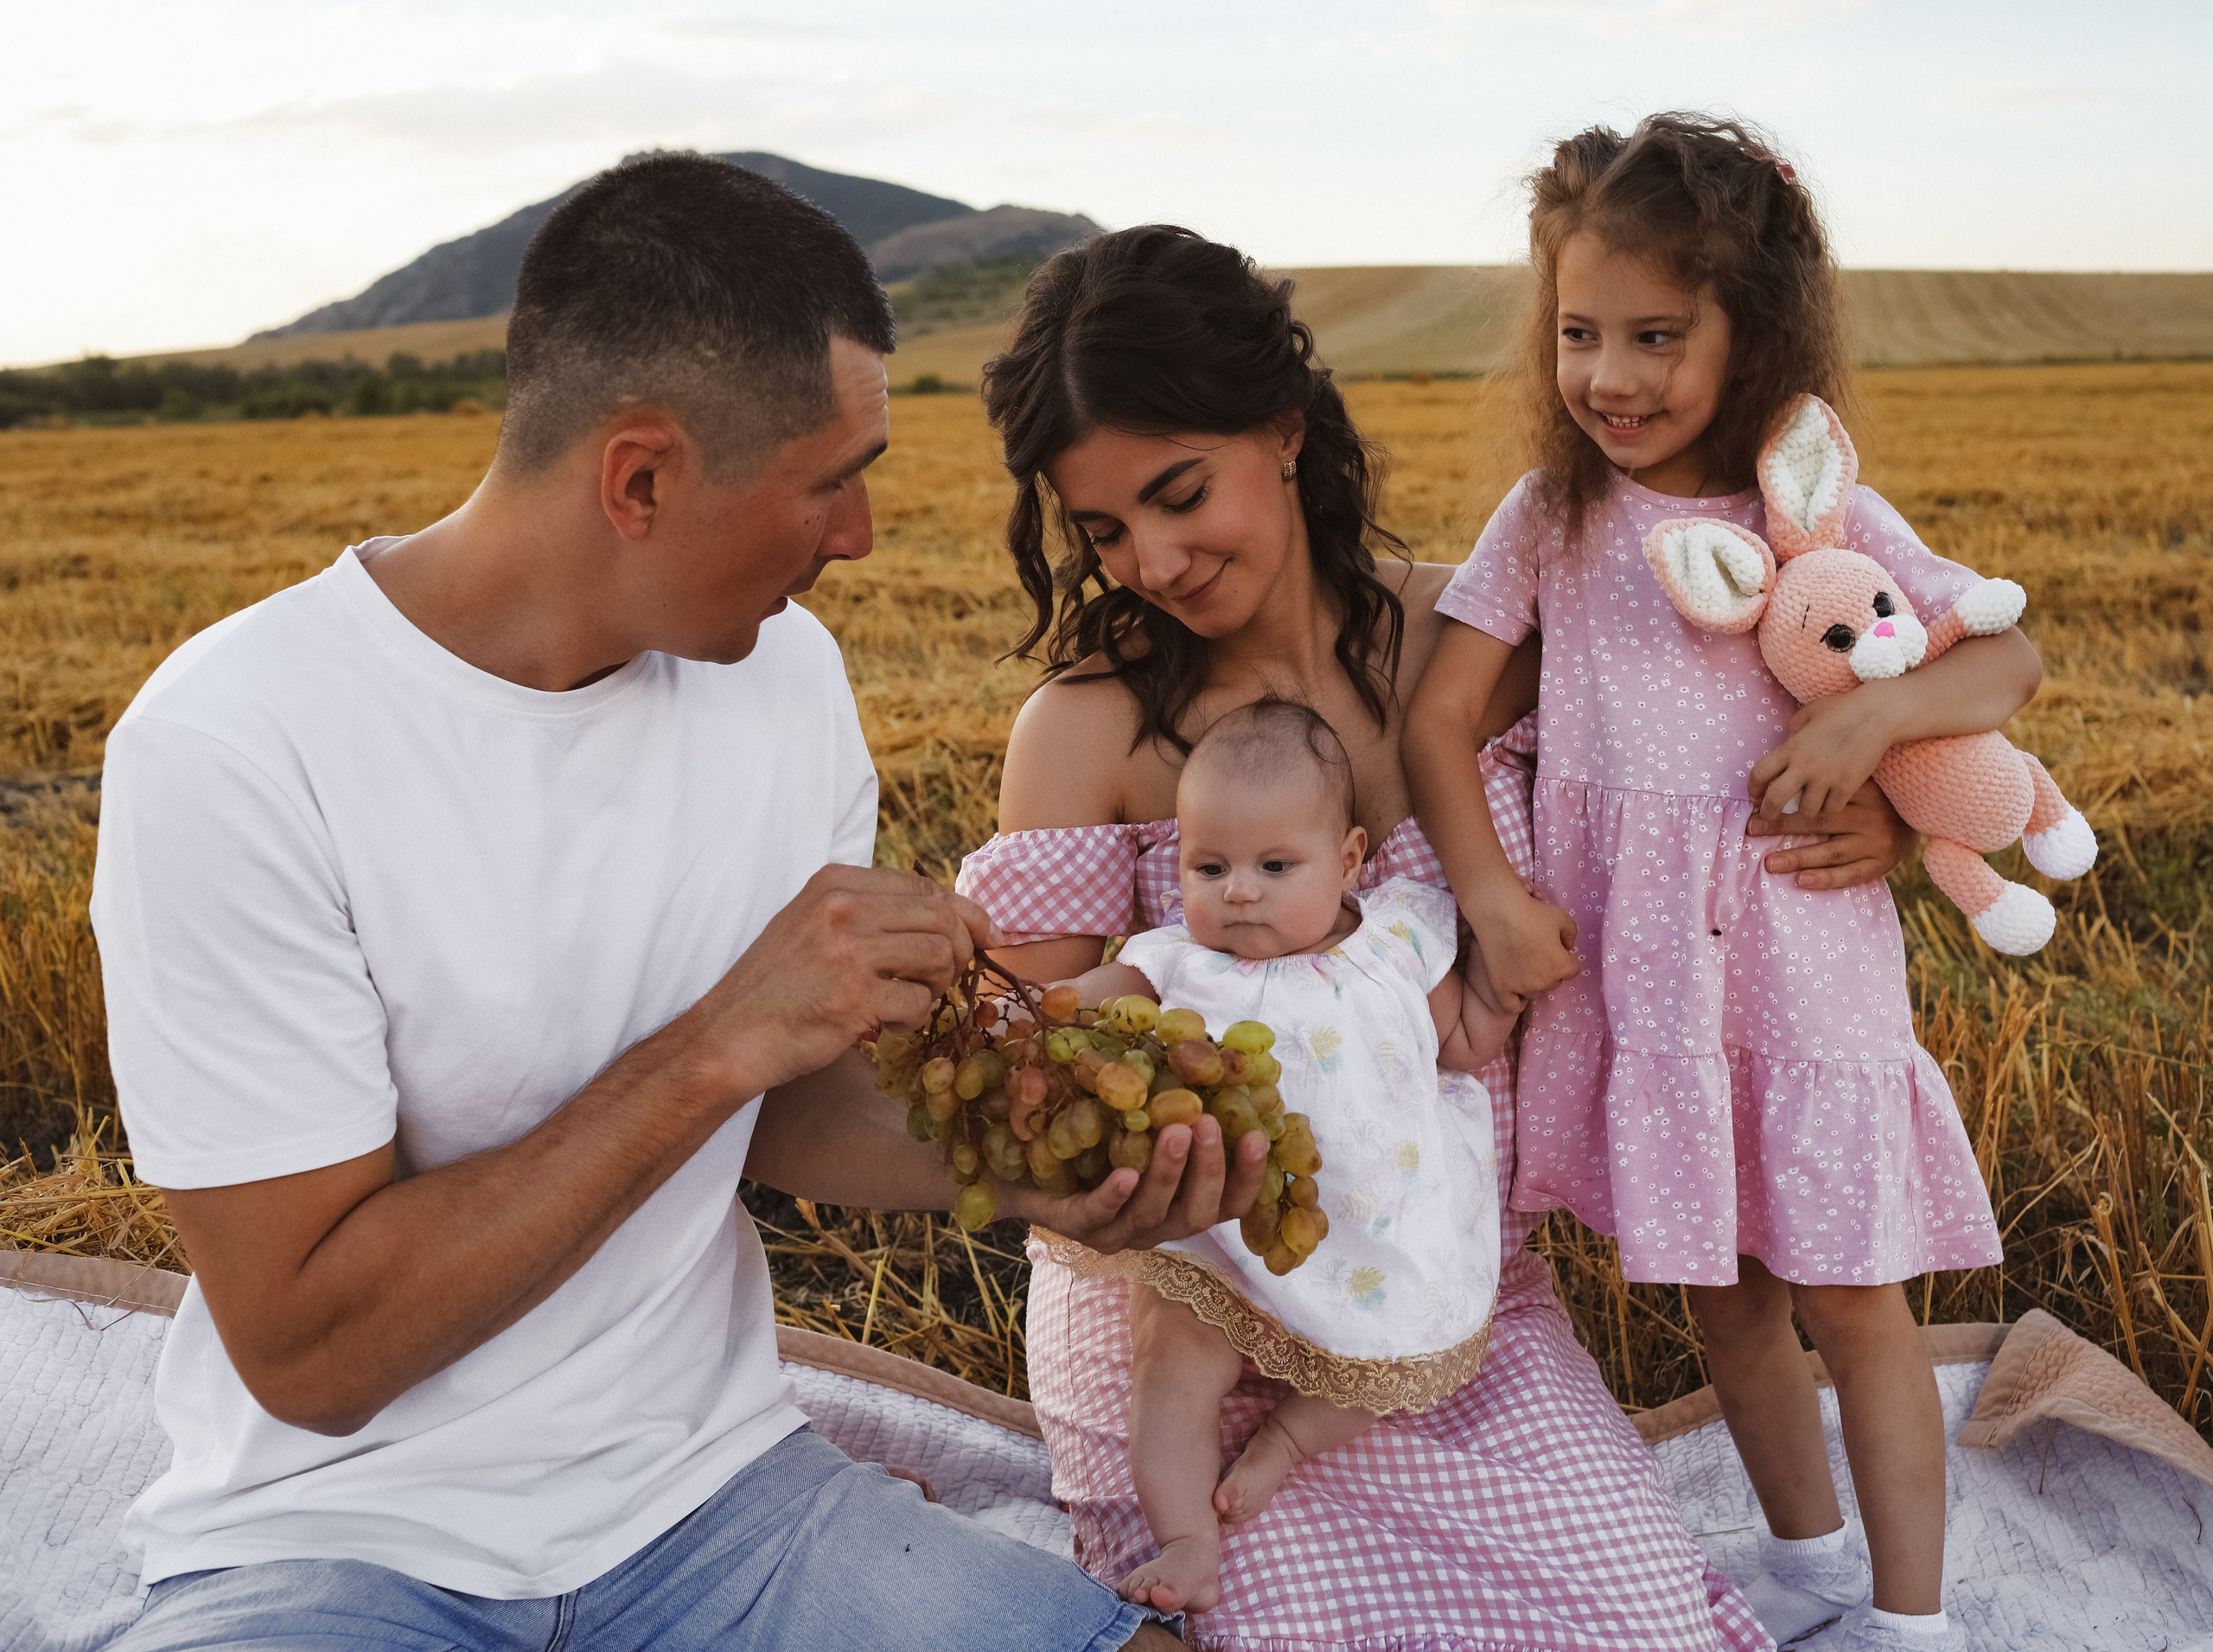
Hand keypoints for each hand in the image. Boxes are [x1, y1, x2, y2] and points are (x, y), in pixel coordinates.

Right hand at [686, 865, 1002, 1101]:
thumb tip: (948, 913)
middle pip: (942, 917)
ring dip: (936, 987)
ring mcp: (848, 950)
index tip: (985, 936)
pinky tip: (884, 1025)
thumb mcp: (813, 924)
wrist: (730, 1036)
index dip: (965, 913)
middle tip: (944, 980)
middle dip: (961, 951)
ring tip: (906, 1003)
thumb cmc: (777, 986)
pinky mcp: (854, 996)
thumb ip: (869, 910)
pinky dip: (912, 1019)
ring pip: (940, 956)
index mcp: (836, 883)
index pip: (924, 886)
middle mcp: (843, 908)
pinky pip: (919, 1002)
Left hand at [1001, 1115, 1269, 1254]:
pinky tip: (1125, 1175)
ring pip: (1153, 1215)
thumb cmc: (1095, 1132)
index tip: (1257, 1134)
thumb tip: (1217, 1050)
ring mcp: (1116, 1231)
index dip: (1248, 1174)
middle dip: (1208, 1169)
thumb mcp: (1141, 1111)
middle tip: (1206, 1122)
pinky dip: (1115, 1196)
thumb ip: (1177, 1093)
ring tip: (1176, 1129)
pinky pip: (1099, 1216)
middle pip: (1198, 1213)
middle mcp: (1156, 1224)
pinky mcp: (1074, 1226)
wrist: (1018, 1160)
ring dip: (1169, 1174)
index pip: (1230, 1202)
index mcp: (1181, 1202)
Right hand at [1470, 885, 1578, 1000]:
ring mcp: (1522, 987)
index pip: (1571, 970)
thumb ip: (1571, 935)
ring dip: (1533, 982)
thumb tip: (1568, 947)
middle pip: (1553, 982)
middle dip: (1549, 970)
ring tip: (1522, 964)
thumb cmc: (1533, 913)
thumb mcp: (1562, 918)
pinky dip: (1516, 1001)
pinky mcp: (1502, 988)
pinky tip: (1516, 991)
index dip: (1563, 958)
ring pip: (1534, 992)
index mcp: (1562, 966)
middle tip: (1536, 952)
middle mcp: (1545, 981)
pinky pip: (1512, 1006)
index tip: (1553, 948)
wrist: (1500, 913)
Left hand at [1745, 777, 1917, 889]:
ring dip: (1799, 858)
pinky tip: (1801, 881)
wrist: (1925, 812)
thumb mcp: (1860, 772)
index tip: (1757, 803)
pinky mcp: (1882, 863)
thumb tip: (1789, 746)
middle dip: (1782, 825)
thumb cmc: (1881, 791)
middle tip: (1752, 829)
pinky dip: (1826, 879)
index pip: (1818, 794)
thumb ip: (1829, 767)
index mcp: (1862, 789)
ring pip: (1832, 852)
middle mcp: (1869, 815)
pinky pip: (1850, 874)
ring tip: (1770, 863)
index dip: (1785, 799)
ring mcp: (1876, 841)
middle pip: (1819, 821)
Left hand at [1748, 687, 1899, 821]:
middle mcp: (1805, 766)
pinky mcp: (1848, 786)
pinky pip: (1831, 809)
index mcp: (1791, 747)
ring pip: (1806, 810)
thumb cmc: (1842, 709)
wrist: (1878, 714)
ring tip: (1808, 803)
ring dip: (1805, 808)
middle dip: (1768, 811)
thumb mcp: (1808, 714)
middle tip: (1769, 815)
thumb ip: (1793, 732)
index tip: (1755, 794)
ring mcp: (1827, 778)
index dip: (1753, 788)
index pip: (1759, 773)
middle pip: (1775, 799)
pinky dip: (1829, 807)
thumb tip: (1786, 747)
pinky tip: (1830, 800)